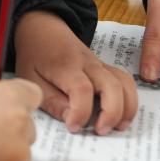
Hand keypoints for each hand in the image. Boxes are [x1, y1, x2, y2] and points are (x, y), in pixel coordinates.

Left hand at [13, 10, 136, 135]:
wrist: (43, 29)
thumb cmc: (35, 56)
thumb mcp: (31, 79)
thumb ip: (51, 100)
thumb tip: (71, 119)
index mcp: (66, 65)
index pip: (82, 89)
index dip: (81, 112)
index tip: (73, 127)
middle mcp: (88, 64)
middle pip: (111, 85)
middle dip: (111, 113)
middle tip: (99, 131)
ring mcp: (100, 64)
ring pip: (124, 83)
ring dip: (126, 107)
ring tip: (116, 127)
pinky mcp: (106, 68)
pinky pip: (125, 81)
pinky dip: (129, 99)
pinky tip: (120, 116)